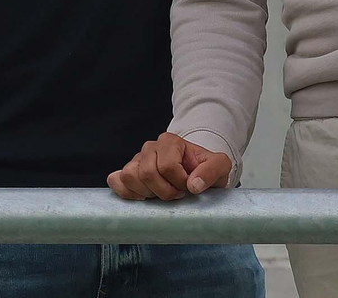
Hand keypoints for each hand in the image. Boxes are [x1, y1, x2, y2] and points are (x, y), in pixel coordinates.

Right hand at [108, 132, 232, 200]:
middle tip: (176, 194)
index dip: (179, 183)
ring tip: (161, 194)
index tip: (188, 187)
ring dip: (146, 193)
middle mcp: (150, 147)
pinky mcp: (127, 172)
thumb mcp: (220, 167)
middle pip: (147, 173)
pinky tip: (143, 197)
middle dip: (163, 191)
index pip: (168, 166)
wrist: (196, 174)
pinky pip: (117, 181)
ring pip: (129, 176)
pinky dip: (127, 192)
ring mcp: (137, 159)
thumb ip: (212, 170)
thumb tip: (194, 185)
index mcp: (170, 141)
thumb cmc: (205, 170)